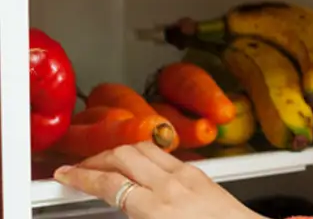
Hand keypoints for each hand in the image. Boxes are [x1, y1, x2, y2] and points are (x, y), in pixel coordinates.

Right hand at [53, 142, 263, 218]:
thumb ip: (133, 213)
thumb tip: (116, 201)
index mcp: (155, 208)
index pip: (108, 183)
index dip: (80, 177)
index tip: (64, 176)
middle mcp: (170, 185)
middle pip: (122, 156)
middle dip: (95, 159)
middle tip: (79, 169)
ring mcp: (186, 174)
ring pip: (143, 148)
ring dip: (118, 151)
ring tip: (104, 162)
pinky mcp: (199, 172)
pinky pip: (164, 155)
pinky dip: (143, 154)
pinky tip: (137, 164)